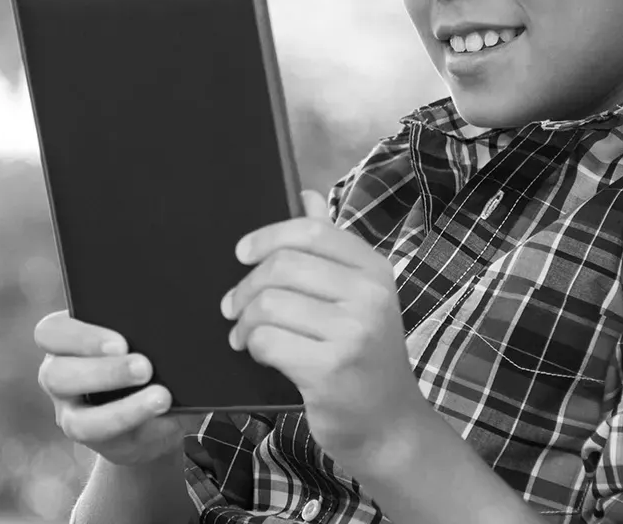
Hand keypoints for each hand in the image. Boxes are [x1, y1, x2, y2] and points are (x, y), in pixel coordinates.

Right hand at [34, 310, 204, 466]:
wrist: (154, 406)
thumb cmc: (146, 358)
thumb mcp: (143, 340)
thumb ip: (144, 335)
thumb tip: (169, 339)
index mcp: (64, 339)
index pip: (50, 333)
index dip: (82, 338)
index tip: (121, 343)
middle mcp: (57, 376)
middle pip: (57, 375)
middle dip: (104, 373)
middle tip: (145, 368)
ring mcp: (69, 413)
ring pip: (78, 421)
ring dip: (123, 410)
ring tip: (162, 398)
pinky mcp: (95, 442)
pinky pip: (109, 442)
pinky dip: (141, 427)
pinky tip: (166, 418)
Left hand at [221, 190, 428, 471]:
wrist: (390, 427)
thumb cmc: (365, 359)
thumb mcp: (359, 300)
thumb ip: (332, 248)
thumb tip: (308, 195)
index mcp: (375, 271)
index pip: (312, 231)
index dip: (268, 236)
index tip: (241, 253)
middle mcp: (370, 297)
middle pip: (283, 266)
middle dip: (245, 286)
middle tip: (232, 307)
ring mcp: (353, 333)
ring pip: (269, 304)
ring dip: (244, 321)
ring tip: (243, 335)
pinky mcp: (330, 369)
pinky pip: (267, 341)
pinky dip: (253, 346)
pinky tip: (258, 354)